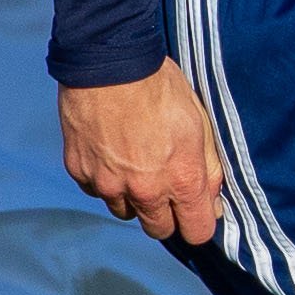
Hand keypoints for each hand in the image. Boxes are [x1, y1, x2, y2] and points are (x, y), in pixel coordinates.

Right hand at [57, 62, 224, 246]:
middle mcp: (144, 191)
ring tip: (133, 161)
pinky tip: (109, 150)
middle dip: (165, 214)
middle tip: (164, 183)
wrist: (109, 61)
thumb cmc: (160, 87)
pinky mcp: (81, 172)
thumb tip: (213, 204)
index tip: (195, 210)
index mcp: (181, 180)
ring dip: (132, 197)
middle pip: (158, 230)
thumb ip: (210, 169)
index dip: (198, 222)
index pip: (196, 233)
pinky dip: (104, 178)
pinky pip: (96, 190)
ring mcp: (108, 184)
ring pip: (124, 211)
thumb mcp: (199, 123)